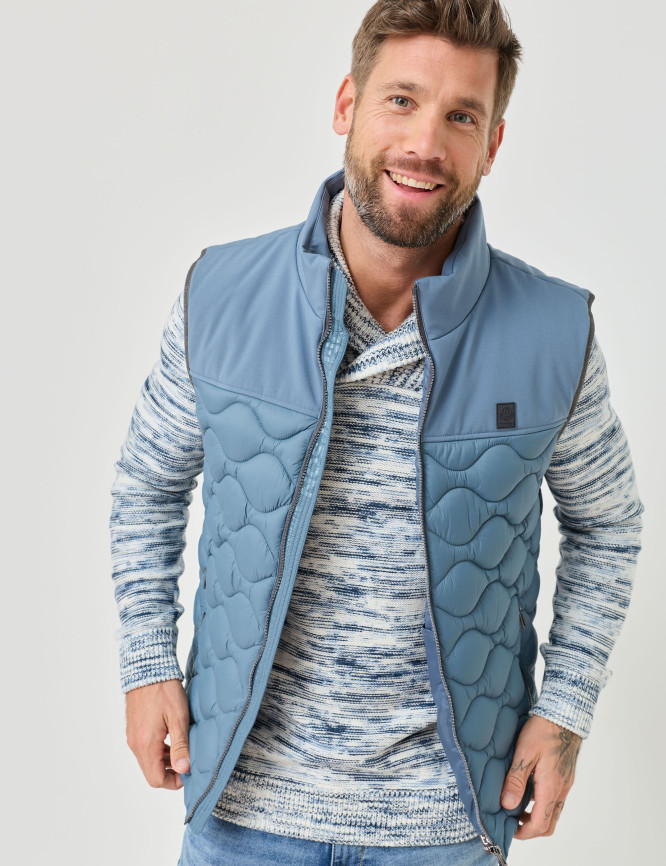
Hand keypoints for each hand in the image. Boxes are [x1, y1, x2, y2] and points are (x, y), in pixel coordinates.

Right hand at [125, 678, 190, 790]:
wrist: (148, 668)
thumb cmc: (164, 690)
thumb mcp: (178, 717)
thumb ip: (181, 745)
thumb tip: (184, 769)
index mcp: (146, 744)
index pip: (155, 779)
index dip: (172, 782)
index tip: (188, 774)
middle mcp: (135, 744)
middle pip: (151, 772)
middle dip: (169, 772)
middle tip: (188, 762)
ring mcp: (133, 736)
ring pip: (148, 760)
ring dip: (165, 761)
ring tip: (183, 750)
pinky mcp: (134, 729)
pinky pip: (145, 749)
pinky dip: (158, 750)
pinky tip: (172, 740)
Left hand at [501, 715, 581, 839]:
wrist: (564, 715)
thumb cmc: (543, 731)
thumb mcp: (524, 753)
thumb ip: (516, 779)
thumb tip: (506, 804)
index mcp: (550, 788)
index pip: (541, 824)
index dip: (525, 832)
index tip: (510, 830)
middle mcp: (561, 789)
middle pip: (550, 823)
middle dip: (532, 828)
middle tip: (514, 822)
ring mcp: (565, 783)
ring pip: (554, 811)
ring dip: (538, 816)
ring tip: (517, 806)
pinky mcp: (566, 775)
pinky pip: (556, 798)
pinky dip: (543, 803)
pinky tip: (529, 788)